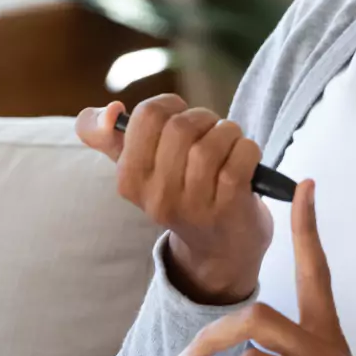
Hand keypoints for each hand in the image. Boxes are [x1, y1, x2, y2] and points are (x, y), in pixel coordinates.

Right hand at [75, 95, 271, 303]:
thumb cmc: (180, 194)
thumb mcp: (138, 169)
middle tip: (210, 133)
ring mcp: (194, 204)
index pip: (147, 115)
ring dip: (228, 133)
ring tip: (229, 146)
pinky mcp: (230, 206)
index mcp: (129, 179)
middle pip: (181, 125)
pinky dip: (247, 149)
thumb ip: (108, 136)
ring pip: (211, 141)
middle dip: (204, 118)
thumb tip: (108, 110)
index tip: (179, 119)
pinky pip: (240, 157)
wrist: (218, 250)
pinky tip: (244, 160)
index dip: (171, 105)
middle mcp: (157, 196)